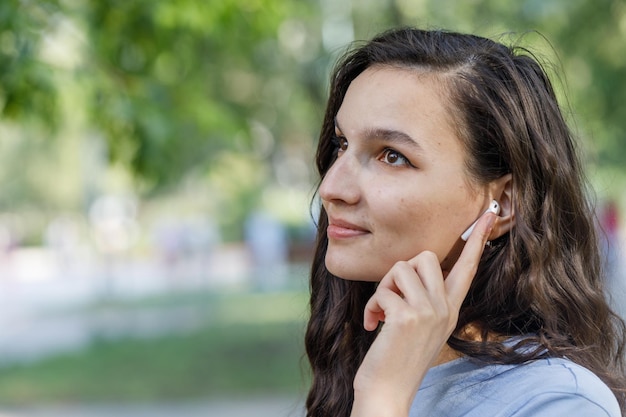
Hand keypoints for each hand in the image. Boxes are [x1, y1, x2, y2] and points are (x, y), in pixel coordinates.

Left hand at [350, 212, 496, 416]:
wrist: (389, 390)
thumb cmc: (398, 356)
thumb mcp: (420, 324)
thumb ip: (423, 297)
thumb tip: (409, 269)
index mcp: (450, 308)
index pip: (468, 267)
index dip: (477, 240)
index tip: (488, 215)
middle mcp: (445, 308)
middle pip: (425, 256)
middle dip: (399, 272)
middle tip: (390, 298)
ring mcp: (428, 312)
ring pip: (400, 269)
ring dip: (382, 290)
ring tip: (380, 314)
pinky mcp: (407, 317)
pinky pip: (383, 291)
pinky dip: (372, 307)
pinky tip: (373, 326)